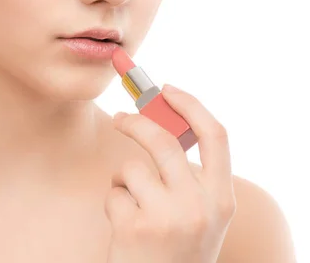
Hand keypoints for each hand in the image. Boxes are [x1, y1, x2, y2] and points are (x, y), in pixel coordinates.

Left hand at [105, 85, 236, 262]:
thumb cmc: (176, 247)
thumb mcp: (199, 214)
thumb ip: (187, 174)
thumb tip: (157, 119)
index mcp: (222, 199)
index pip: (216, 135)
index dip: (190, 105)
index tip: (167, 89)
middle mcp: (200, 207)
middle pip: (162, 140)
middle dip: (135, 122)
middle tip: (120, 118)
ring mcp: (168, 218)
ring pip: (131, 168)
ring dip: (124, 182)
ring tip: (135, 210)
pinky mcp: (136, 228)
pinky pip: (114, 193)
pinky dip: (114, 204)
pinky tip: (126, 230)